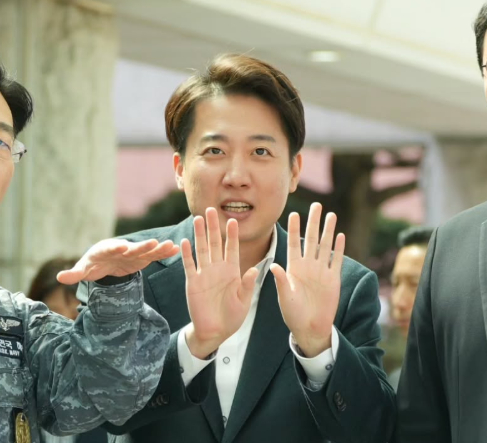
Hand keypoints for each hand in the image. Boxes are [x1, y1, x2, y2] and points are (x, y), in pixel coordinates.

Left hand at [57, 238, 179, 283]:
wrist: (105, 260)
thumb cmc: (92, 264)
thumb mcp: (83, 269)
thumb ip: (74, 273)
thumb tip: (60, 277)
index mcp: (106, 250)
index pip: (111, 248)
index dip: (117, 248)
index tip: (123, 247)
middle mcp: (122, 248)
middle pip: (133, 247)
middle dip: (142, 246)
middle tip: (153, 243)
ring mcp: (133, 253)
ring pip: (146, 250)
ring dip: (158, 248)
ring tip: (170, 245)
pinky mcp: (142, 258)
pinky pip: (154, 255)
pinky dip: (163, 252)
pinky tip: (176, 249)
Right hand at [181, 208, 258, 358]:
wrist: (215, 332)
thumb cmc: (232, 317)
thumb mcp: (244, 301)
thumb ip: (247, 285)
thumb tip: (254, 269)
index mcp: (232, 271)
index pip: (232, 248)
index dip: (232, 235)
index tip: (233, 220)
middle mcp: (218, 269)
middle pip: (215, 243)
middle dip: (214, 226)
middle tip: (211, 209)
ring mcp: (204, 274)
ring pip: (202, 250)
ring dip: (200, 234)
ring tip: (198, 218)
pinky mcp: (192, 283)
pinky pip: (189, 265)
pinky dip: (187, 254)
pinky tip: (185, 241)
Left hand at [270, 203, 344, 357]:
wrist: (310, 328)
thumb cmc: (293, 314)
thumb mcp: (284, 297)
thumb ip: (280, 281)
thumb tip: (274, 265)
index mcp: (294, 268)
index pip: (294, 244)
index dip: (294, 229)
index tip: (293, 213)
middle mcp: (308, 266)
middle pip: (311, 239)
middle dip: (314, 222)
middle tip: (317, 205)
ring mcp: (321, 271)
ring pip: (325, 245)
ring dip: (328, 230)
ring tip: (331, 214)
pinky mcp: (333, 279)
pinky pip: (336, 260)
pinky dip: (339, 248)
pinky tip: (340, 235)